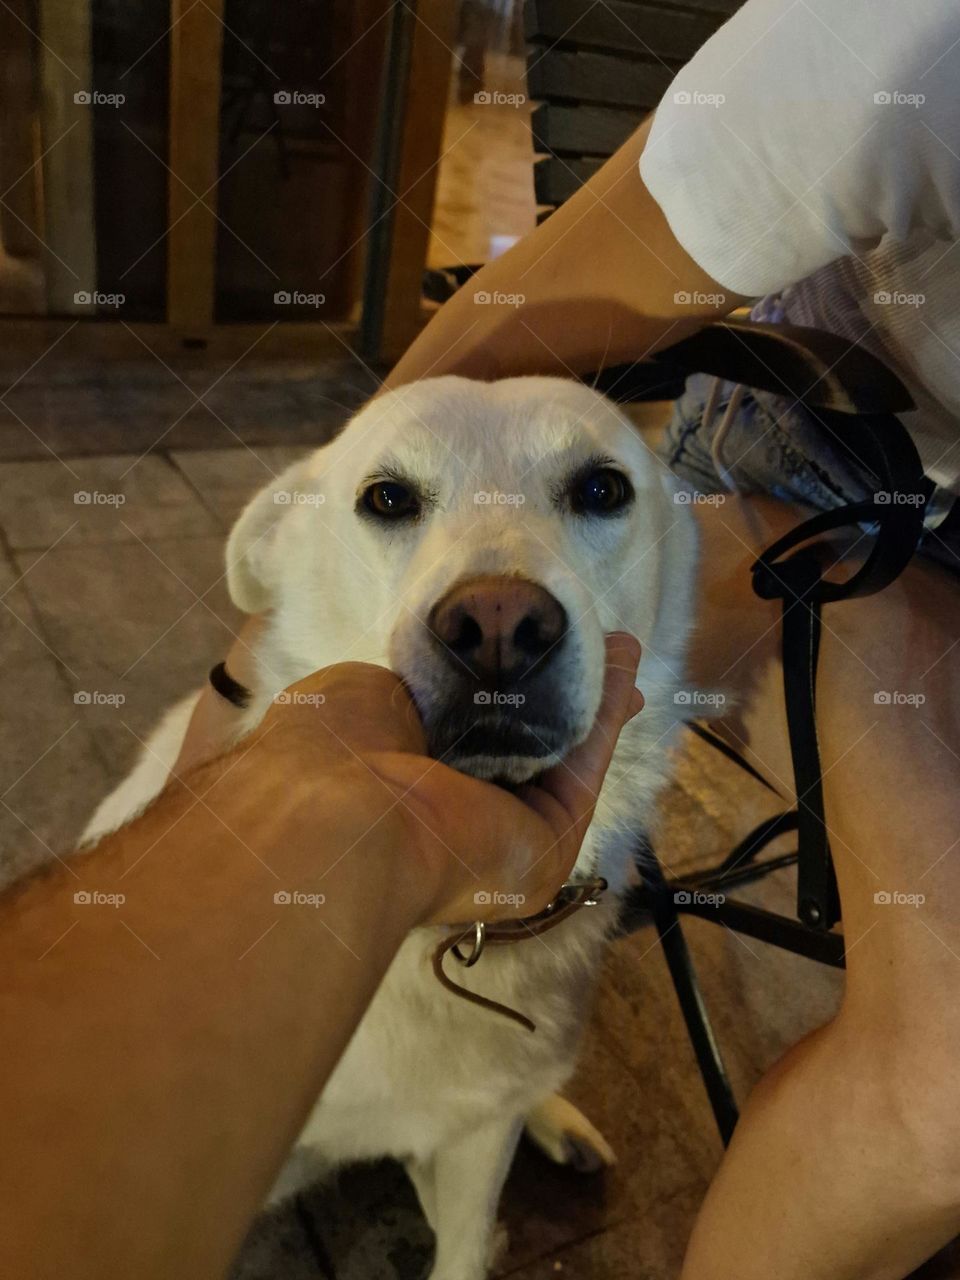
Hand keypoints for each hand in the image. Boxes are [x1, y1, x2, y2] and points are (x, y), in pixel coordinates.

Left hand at [180, 633, 642, 926]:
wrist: (341, 812)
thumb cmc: (331, 747)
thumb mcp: (366, 696)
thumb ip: (418, 691)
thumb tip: (451, 678)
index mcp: (402, 784)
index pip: (464, 736)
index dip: (500, 693)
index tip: (526, 652)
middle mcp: (455, 817)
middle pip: (522, 748)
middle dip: (560, 698)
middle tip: (594, 651)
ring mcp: (504, 836)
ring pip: (559, 757)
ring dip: (593, 701)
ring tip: (623, 648)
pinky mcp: (547, 844)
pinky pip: (582, 771)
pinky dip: (605, 719)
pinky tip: (622, 670)